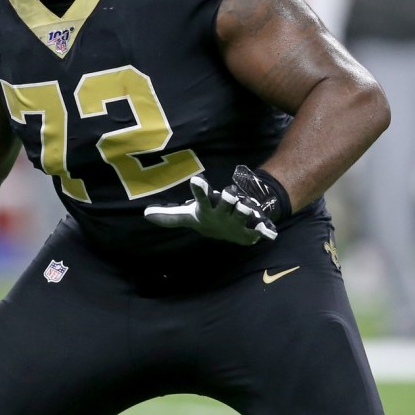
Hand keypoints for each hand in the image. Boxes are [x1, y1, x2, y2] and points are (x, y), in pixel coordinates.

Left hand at [144, 174, 278, 245]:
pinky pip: (261, 229)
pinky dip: (265, 231)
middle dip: (227, 197)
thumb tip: (145, 214)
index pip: (202, 195)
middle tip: (228, 194)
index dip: (199, 189)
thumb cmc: (211, 216)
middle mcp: (225, 208)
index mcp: (209, 206)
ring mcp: (240, 217)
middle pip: (227, 199)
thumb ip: (171, 216)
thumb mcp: (191, 217)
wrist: (237, 223)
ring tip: (246, 209)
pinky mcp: (253, 229)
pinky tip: (268, 233)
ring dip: (245, 210)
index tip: (195, 180)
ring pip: (244, 210)